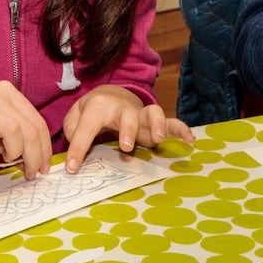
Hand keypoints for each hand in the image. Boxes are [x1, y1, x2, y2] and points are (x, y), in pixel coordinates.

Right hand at [0, 82, 52, 178]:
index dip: (45, 147)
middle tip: (32, 173)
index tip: (43, 166)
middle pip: (32, 129)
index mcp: (7, 92)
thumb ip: (6, 132)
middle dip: (37, 156)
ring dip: (18, 153)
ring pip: (17, 131)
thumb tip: (25, 156)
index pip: (38, 121)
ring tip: (8, 161)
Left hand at [62, 85, 193, 172]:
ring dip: (157, 125)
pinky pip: (172, 122)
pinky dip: (182, 129)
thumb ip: (73, 130)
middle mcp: (122, 109)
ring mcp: (140, 115)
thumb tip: (78, 150)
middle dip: (128, 130)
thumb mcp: (76, 115)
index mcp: (99, 107)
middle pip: (127, 116)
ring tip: (158, 140)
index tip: (72, 168)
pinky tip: (190, 141)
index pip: (87, 128)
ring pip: (153, 114)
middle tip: (126, 147)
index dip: (79, 148)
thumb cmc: (92, 110)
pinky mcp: (155, 122)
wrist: (110, 94)